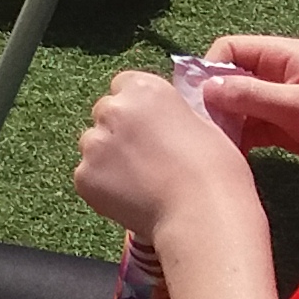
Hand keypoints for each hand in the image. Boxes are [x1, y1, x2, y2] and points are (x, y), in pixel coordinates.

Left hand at [73, 69, 260, 243]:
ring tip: (141, 182)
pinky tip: (132, 199)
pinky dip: (103, 186)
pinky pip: (88, 176)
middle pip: (105, 113)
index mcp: (144, 89)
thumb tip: (161, 118)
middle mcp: (112, 109)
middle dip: (120, 130)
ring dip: (108, 158)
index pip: (124, 84)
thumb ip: (171, 113)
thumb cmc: (215, 170)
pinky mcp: (83, 176)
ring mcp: (93, 143)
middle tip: (146, 156)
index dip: (138, 106)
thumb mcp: (201, 123)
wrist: (201, 213)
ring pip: (93, 145)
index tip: (151, 124)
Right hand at [190, 33, 298, 187]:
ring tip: (216, 147)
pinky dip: (240, 138)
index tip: (197, 103)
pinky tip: (232, 155)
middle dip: (214, 100)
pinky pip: (252, 126)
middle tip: (204, 130)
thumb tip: (203, 88)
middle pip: (230, 76)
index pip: (229, 48)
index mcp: (285, 54)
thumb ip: (249, 94)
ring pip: (239, 104)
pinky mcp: (288, 128)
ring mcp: (284, 101)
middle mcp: (281, 73)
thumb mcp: (296, 106)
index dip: (209, 70)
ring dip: (226, 122)